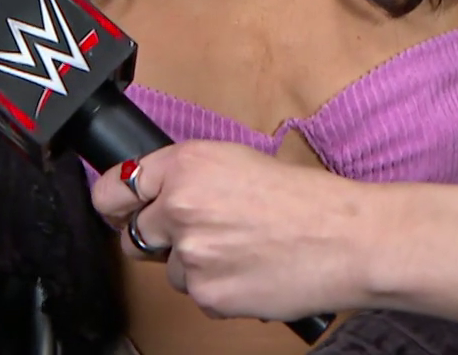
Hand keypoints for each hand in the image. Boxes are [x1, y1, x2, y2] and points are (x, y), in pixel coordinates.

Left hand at [90, 141, 375, 321]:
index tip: (117, 212)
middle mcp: (179, 206)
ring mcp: (190, 254)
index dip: (114, 204)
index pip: (113, 189)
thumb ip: (189, 176)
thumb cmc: (305, 200)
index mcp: (185, 164)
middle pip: (134, 236)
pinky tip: (250, 271)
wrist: (344, 238)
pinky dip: (218, 289)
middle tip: (196, 236)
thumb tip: (155, 196)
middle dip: (157, 239)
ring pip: (170, 270)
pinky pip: (197, 295)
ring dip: (195, 266)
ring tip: (241, 252)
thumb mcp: (238, 162)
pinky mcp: (206, 294)